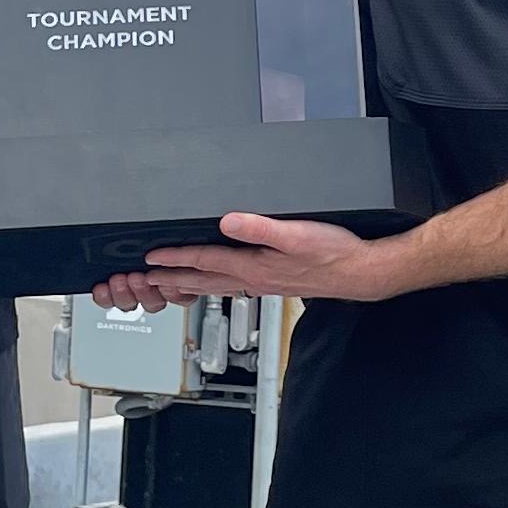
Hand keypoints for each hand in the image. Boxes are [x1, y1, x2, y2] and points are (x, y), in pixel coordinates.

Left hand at [132, 210, 412, 305]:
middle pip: (203, 280)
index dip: (175, 259)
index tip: (151, 259)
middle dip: (173, 279)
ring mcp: (264, 283)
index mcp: (254, 267)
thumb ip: (260, 228)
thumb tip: (227, 221)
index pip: (205, 262)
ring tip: (170, 286)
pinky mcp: (274, 282)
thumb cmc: (334, 254)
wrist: (361, 273)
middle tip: (146, 282)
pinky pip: (233, 285)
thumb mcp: (297, 235)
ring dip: (190, 285)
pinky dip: (214, 285)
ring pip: (217, 286)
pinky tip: (216, 282)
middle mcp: (254, 279)